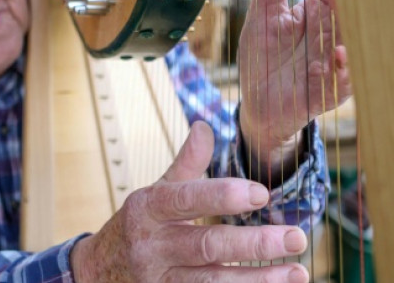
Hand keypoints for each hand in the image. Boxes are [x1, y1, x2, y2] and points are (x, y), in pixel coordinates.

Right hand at [70, 122, 310, 281]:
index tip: (262, 194)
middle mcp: (152, 246)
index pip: (186, 199)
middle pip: (208, 245)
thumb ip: (186, 165)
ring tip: (298, 274)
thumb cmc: (137, 228)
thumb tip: (206, 126)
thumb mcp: (153, 193)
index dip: (223, 195)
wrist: (95, 275)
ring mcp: (158, 281)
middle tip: (297, 237)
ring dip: (258, 280)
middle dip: (255, 244)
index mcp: (148, 210)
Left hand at [237, 0, 350, 172]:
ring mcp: (339, 60)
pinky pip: (347, 78)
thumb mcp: (264, 17)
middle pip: (355, 8)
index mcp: (321, 8)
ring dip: (358, 29)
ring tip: (352, 13)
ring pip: (359, 40)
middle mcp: (336, 31)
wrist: (260, 105)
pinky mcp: (335, 89)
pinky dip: (345, 68)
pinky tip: (339, 55)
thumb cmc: (265, 56)